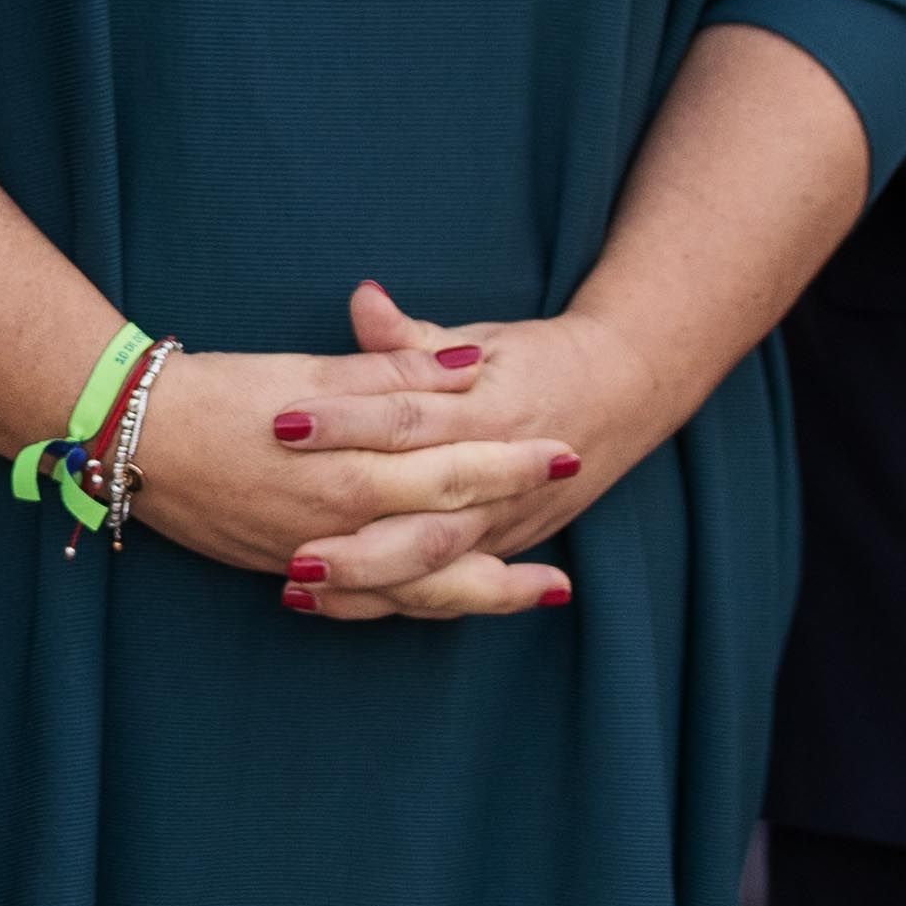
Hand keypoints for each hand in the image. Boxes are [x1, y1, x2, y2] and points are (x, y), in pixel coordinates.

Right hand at [121, 285, 585, 616]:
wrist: (130, 438)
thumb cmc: (219, 392)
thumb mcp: (309, 372)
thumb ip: (393, 372)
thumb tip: (467, 364)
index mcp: (353, 467)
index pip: (453, 469)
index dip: (512, 463)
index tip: (565, 454)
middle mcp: (343, 524)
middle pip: (448, 540)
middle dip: (512, 546)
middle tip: (568, 564)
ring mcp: (316, 556)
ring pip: (416, 589)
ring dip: (479, 595)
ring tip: (532, 597)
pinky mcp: (287, 570)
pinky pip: (367, 603)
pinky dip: (411, 606)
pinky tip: (438, 604)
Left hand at [227, 282, 663, 621]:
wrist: (623, 392)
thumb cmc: (535, 360)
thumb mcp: (479, 339)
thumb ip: (411, 337)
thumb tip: (361, 299)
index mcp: (487, 415)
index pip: (407, 421)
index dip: (345, 423)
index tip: (283, 425)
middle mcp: (498, 481)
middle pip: (424, 521)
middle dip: (357, 543)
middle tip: (290, 549)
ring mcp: (503, 523)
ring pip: (434, 569)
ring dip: (367, 583)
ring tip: (298, 587)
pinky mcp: (501, 547)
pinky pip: (446, 589)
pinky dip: (393, 601)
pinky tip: (332, 606)